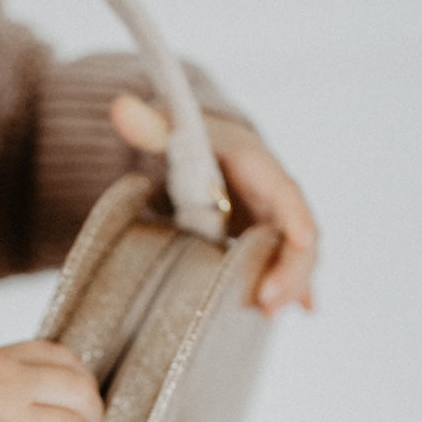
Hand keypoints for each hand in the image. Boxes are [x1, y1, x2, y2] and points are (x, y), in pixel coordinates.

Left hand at [110, 92, 318, 315]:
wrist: (210, 150)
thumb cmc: (195, 141)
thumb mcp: (174, 132)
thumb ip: (150, 126)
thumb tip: (119, 107)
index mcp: (258, 166)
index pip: (283, 191)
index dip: (295, 216)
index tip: (302, 241)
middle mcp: (275, 197)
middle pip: (296, 233)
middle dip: (289, 268)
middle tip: (266, 302)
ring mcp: (275, 223)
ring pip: (296, 256)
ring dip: (290, 285)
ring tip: (269, 314)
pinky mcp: (269, 244)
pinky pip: (286, 267)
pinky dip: (295, 289)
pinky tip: (303, 310)